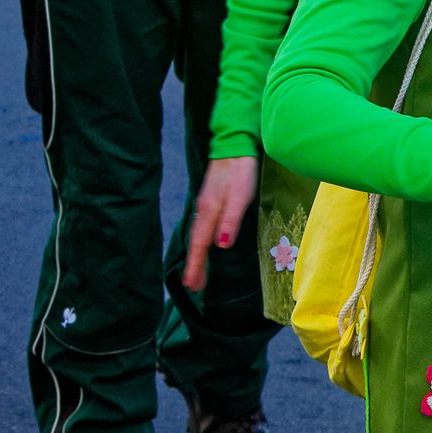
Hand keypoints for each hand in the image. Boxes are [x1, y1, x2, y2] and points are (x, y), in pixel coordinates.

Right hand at [180, 154, 258, 289]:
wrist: (235, 145)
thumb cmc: (240, 171)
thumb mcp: (239, 197)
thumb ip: (229, 220)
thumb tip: (220, 245)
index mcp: (209, 212)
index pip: (200, 244)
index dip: (196, 265)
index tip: (191, 284)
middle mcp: (203, 210)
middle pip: (196, 243)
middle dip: (194, 265)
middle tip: (193, 287)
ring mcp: (205, 205)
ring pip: (198, 236)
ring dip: (197, 256)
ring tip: (197, 274)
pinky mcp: (210, 200)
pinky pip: (202, 228)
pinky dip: (201, 242)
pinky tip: (204, 247)